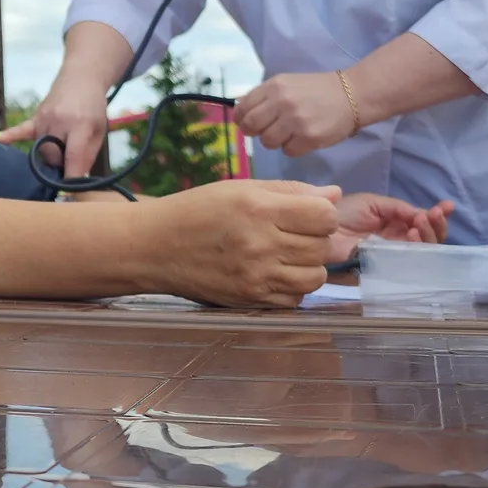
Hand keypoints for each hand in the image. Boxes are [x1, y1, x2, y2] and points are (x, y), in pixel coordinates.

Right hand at [0, 73, 110, 177]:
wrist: (81, 78)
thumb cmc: (93, 108)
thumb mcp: (98, 132)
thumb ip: (87, 156)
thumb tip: (75, 181)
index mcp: (80, 124)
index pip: (73, 157)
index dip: (70, 178)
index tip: (68, 195)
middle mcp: (60, 120)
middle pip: (52, 156)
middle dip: (59, 165)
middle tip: (69, 161)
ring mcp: (44, 117)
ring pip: (40, 150)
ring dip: (49, 155)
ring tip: (60, 148)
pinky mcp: (35, 116)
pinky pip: (21, 129)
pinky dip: (10, 136)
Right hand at [134, 179, 340, 307]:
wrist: (154, 247)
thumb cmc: (196, 210)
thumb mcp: (240, 188)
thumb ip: (290, 191)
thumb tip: (334, 195)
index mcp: (259, 208)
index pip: (325, 216)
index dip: (323, 213)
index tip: (308, 213)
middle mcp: (261, 244)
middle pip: (323, 247)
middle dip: (316, 239)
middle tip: (293, 233)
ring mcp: (256, 276)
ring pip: (315, 277)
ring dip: (309, 266)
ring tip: (286, 254)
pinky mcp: (250, 300)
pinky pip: (294, 300)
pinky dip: (292, 288)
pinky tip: (274, 273)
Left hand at [233, 72, 358, 156]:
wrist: (352, 95)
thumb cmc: (317, 90)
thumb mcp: (287, 83)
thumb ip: (264, 96)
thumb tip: (240, 111)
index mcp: (274, 86)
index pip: (242, 109)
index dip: (241, 119)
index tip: (248, 124)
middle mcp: (282, 102)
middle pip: (251, 127)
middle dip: (255, 132)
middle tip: (267, 131)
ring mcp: (295, 121)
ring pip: (267, 142)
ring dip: (276, 141)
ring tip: (289, 133)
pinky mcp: (309, 138)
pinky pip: (288, 151)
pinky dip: (293, 148)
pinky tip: (303, 138)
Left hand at [327, 193, 453, 264]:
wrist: (320, 228)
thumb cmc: (343, 213)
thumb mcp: (373, 203)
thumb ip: (399, 208)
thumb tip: (423, 214)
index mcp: (395, 225)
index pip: (423, 224)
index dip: (437, 216)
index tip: (447, 206)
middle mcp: (398, 243)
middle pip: (429, 241)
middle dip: (436, 226)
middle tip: (431, 215)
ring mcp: (393, 257)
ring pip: (423, 254)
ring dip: (427, 236)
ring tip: (419, 223)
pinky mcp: (385, 271)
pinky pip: (408, 267)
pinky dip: (416, 250)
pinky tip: (411, 235)